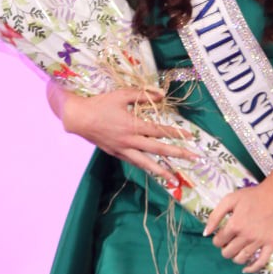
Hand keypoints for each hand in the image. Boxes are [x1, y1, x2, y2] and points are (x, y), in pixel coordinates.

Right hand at [57, 87, 198, 176]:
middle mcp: (130, 141)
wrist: (78, 118)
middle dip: (177, 154)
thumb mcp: (121, 95)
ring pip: (145, 163)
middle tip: (193, 159)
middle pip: (158, 150)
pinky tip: (152, 171)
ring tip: (174, 179)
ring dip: (161, 171)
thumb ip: (142, 94)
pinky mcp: (115, 154)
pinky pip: (133, 162)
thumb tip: (161, 94)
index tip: (190, 137)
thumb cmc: (100, 104)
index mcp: (133, 125)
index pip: (159, 131)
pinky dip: (144, 167)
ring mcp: (122, 150)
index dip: (175, 134)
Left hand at [203, 175, 272, 269]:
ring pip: (242, 259)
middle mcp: (246, 236)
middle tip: (229, 243)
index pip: (218, 241)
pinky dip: (252, 268)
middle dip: (225, 249)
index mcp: (234, 225)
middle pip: (228, 253)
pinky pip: (261, 262)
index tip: (222, 236)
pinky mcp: (271, 244)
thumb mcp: (230, 199)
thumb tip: (206, 233)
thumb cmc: (252, 195)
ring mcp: (259, 242)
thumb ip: (215, 216)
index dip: (217, 240)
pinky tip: (246, 269)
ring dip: (235, 258)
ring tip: (236, 251)